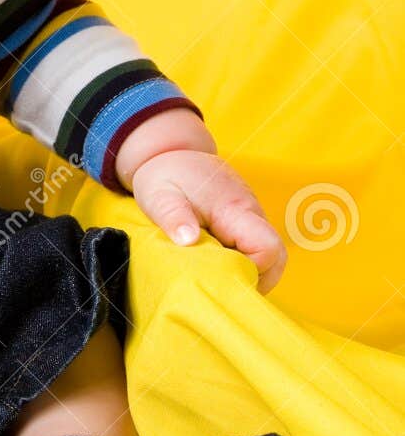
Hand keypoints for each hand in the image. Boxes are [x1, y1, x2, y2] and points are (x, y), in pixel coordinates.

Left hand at [130, 148, 287, 294]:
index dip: (252, 270)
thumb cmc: (166, 176)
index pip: (268, 249)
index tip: (221, 275)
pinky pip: (254, 251)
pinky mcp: (244, 224)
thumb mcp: (160, 196)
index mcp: (235, 209)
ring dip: (245, 271)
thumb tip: (188, 240)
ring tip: (212, 272)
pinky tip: (213, 262)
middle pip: (276, 259)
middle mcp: (252, 214)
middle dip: (254, 278)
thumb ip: (174, 217)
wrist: (173, 154)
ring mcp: (251, 219)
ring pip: (267, 258)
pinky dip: (238, 262)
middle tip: (217, 281)